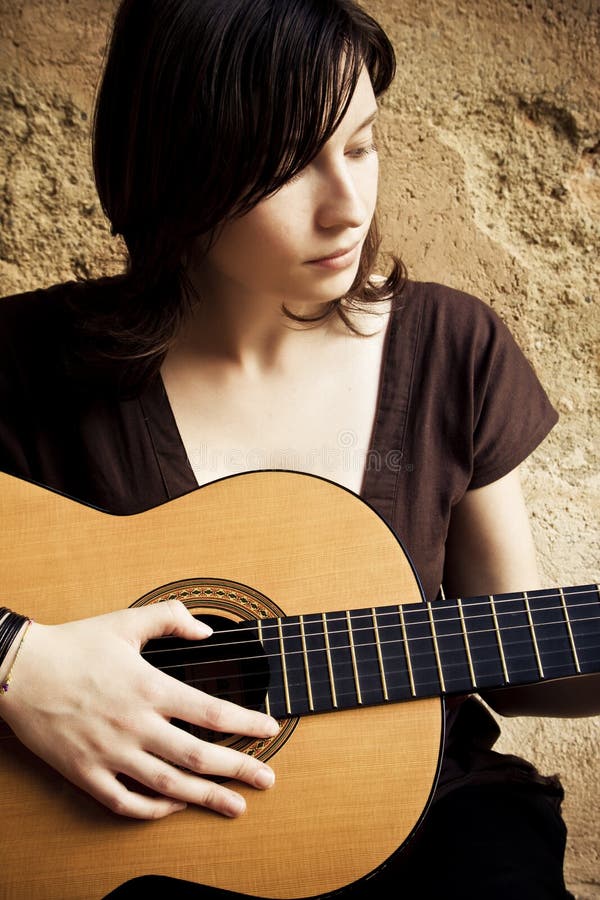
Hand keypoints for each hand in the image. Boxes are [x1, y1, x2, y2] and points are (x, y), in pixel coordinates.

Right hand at [0, 600, 279, 818]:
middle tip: (267, 778)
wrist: (19, 670)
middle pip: (197, 755)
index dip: (245, 723)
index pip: (210, 711)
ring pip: (168, 784)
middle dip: (239, 769)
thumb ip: (171, 619)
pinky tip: (173, 806)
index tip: (269, 729)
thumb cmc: (74, 644)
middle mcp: (135, 724)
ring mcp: (110, 753)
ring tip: (236, 806)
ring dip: (206, 797)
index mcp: (149, 687)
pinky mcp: (85, 773)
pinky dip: (152, 809)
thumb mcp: (126, 621)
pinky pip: (124, 802)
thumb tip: (206, 632)